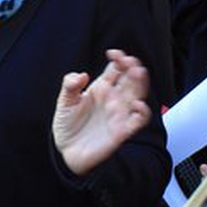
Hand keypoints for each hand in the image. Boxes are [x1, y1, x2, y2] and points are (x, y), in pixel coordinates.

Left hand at [53, 49, 150, 177]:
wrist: (66, 152)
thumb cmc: (67, 125)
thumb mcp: (64, 102)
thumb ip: (70, 86)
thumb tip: (81, 75)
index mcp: (102, 88)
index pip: (116, 69)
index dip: (119, 59)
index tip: (114, 54)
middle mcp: (114, 99)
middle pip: (130, 79)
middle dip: (133, 68)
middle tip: (130, 62)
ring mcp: (120, 114)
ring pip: (138, 95)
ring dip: (141, 84)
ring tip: (138, 73)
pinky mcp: (123, 130)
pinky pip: (139, 120)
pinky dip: (143, 112)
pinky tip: (137, 104)